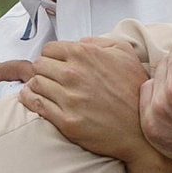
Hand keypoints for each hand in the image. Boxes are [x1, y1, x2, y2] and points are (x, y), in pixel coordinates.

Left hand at [21, 36, 164, 167]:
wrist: (141, 130)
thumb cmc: (134, 91)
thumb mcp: (125, 54)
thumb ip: (99, 42)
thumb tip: (80, 43)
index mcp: (85, 55)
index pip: (50, 48)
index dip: (52, 56)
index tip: (55, 63)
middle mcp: (74, 74)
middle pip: (39, 65)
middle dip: (43, 70)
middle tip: (50, 77)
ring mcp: (69, 98)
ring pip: (36, 84)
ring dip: (37, 85)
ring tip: (44, 89)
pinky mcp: (66, 120)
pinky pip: (36, 104)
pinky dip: (30, 99)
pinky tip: (33, 98)